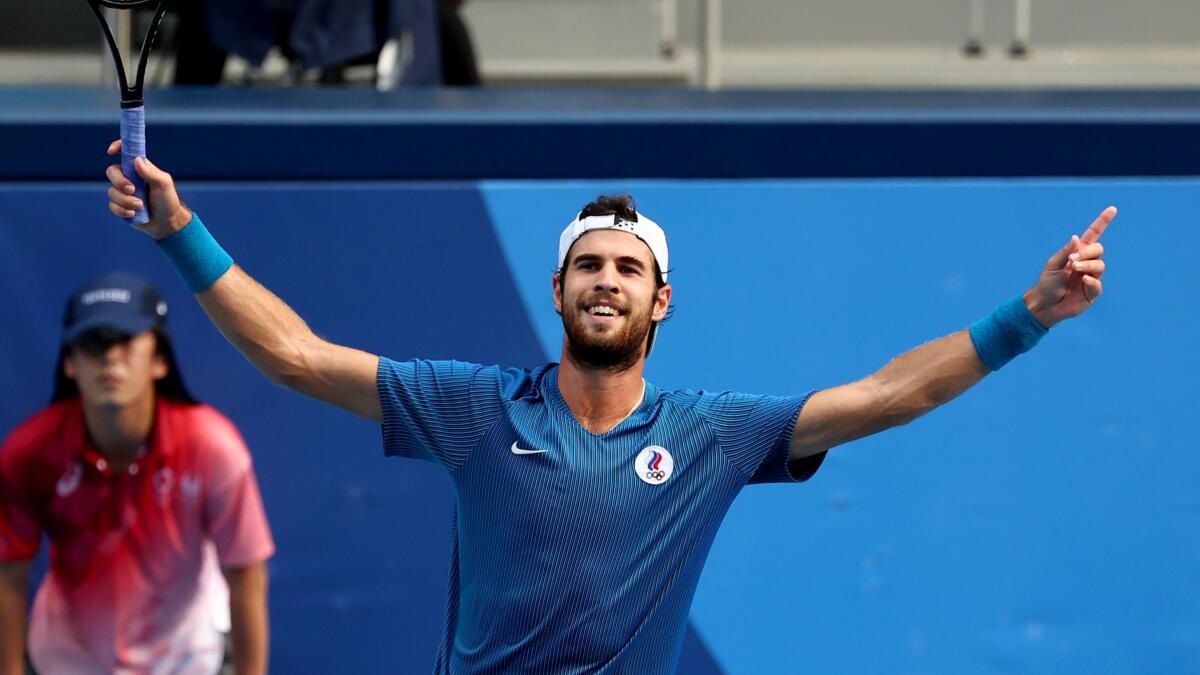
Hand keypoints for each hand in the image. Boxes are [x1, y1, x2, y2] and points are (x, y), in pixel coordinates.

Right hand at [105, 140, 191, 239]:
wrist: (168, 223)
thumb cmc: (168, 201)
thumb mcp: (164, 184)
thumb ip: (151, 172)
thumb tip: (136, 160)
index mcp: (139, 169)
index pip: (125, 153)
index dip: (117, 147)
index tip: (111, 151)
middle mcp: (129, 178)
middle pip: (111, 172)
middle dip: (119, 181)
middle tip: (133, 190)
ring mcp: (123, 192)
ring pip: (111, 192)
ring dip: (126, 200)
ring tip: (141, 206)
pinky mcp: (120, 206)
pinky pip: (112, 206)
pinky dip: (123, 210)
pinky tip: (134, 214)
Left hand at [1024, 206, 1114, 327]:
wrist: (1044, 304)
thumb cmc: (1047, 283)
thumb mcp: (1053, 265)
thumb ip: (1066, 251)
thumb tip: (1077, 238)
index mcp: (1077, 253)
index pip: (1093, 235)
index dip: (1103, 222)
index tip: (1112, 209)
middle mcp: (1087, 263)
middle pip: (1098, 249)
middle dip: (1087, 253)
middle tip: (1072, 260)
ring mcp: (1091, 277)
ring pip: (1100, 265)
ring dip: (1087, 265)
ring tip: (1074, 269)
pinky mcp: (1092, 292)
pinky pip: (1097, 283)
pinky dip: (1091, 280)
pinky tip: (1083, 280)